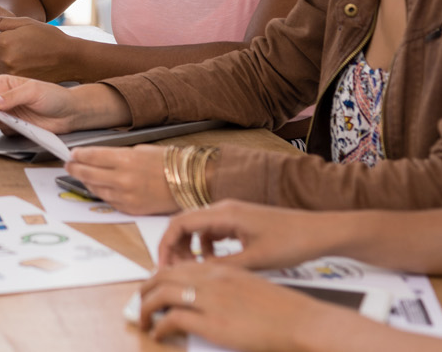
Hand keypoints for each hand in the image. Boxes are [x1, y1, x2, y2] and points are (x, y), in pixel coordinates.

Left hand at [0, 14, 83, 81]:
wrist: (69, 58)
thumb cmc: (49, 37)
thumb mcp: (23, 22)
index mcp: (4, 43)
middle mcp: (5, 60)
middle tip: (3, 39)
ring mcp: (11, 72)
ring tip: (14, 49)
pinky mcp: (17, 80)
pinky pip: (2, 71)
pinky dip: (5, 65)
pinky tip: (19, 59)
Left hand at [64, 145, 176, 214]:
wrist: (190, 182)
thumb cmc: (169, 163)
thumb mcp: (140, 150)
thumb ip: (118, 155)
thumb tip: (98, 157)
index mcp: (125, 160)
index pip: (91, 156)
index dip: (78, 155)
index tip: (73, 154)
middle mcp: (122, 179)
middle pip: (88, 173)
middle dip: (75, 168)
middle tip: (69, 165)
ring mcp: (126, 196)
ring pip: (95, 188)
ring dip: (86, 181)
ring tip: (82, 175)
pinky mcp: (131, 208)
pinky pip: (109, 200)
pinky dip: (102, 193)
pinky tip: (99, 187)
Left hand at [139, 262, 333, 350]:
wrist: (304, 322)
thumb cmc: (286, 311)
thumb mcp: (251, 288)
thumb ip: (228, 288)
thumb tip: (211, 300)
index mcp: (222, 270)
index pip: (180, 267)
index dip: (162, 278)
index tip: (155, 289)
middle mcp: (211, 279)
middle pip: (164, 276)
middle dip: (146, 289)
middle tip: (140, 302)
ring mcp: (210, 299)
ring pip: (161, 294)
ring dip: (146, 307)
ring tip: (142, 319)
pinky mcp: (211, 322)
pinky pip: (172, 319)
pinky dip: (160, 326)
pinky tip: (158, 334)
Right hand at [157, 200, 334, 269]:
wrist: (319, 232)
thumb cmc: (292, 242)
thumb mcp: (255, 259)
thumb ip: (222, 265)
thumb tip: (195, 274)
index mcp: (223, 213)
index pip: (180, 223)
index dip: (166, 244)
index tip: (163, 265)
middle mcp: (223, 209)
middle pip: (184, 224)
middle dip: (175, 247)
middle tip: (173, 270)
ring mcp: (231, 214)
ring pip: (197, 229)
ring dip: (190, 248)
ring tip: (194, 269)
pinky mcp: (239, 222)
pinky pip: (212, 232)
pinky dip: (206, 247)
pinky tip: (215, 262)